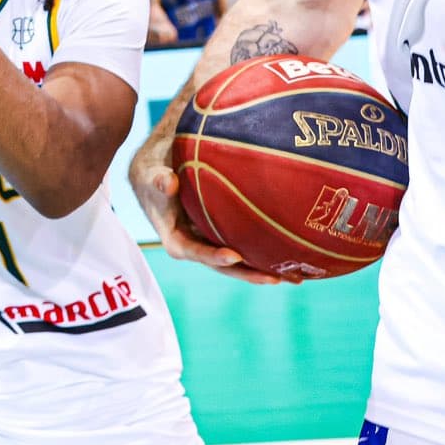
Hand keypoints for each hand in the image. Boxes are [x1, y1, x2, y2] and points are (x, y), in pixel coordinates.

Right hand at [129, 137, 292, 285]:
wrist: (160, 166)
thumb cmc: (153, 169)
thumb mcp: (150, 171)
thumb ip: (157, 179)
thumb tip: (168, 183)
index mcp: (172, 234)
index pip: (189, 250)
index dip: (210, 256)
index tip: (233, 255)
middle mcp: (193, 242)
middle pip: (219, 263)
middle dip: (246, 273)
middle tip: (275, 278)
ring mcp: (209, 239)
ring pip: (236, 259)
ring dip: (261, 269)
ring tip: (294, 278)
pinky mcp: (222, 233)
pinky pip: (244, 244)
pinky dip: (264, 252)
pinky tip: (292, 256)